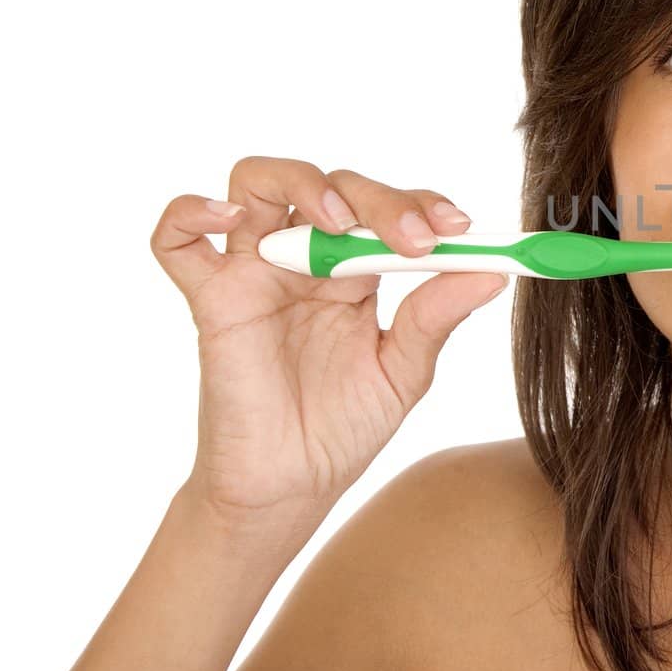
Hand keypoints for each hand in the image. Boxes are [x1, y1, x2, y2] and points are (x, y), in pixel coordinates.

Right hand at [150, 156, 507, 529]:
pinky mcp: (212, 302)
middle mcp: (304, 260)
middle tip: (415, 240)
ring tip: (337, 220)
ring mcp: (254, 274)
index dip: (421, 206)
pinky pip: (177, 243)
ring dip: (302, 183)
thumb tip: (493, 274)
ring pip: (256, 184)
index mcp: (355, 271)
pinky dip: (189, 214)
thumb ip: (436, 318)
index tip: (460, 230)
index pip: (386, 209)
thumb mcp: (403, 371)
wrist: (290, 487)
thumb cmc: (342, 427)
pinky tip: (228, 218)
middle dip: (379, 201)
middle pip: (332, 186)